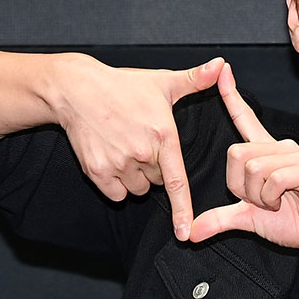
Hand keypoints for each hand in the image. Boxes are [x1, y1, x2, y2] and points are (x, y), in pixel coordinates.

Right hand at [52, 54, 224, 239]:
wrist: (77, 89)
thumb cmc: (124, 85)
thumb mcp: (162, 81)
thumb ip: (196, 80)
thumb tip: (221, 64)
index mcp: (163, 136)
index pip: (176, 182)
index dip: (182, 210)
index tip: (185, 233)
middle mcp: (141, 154)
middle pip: (158, 182)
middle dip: (155, 169)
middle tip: (143, 142)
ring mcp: (116, 164)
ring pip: (137, 189)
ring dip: (136, 177)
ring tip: (126, 147)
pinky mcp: (95, 171)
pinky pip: (116, 193)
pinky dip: (116, 184)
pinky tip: (113, 159)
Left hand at [189, 64, 298, 255]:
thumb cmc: (292, 222)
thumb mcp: (248, 219)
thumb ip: (220, 219)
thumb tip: (191, 233)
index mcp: (266, 153)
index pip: (245, 119)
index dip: (232, 96)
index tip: (222, 70)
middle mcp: (281, 147)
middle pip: (236, 153)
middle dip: (240, 186)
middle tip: (261, 200)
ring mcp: (296, 155)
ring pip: (253, 168)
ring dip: (258, 195)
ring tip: (276, 202)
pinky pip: (274, 178)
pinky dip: (271, 198)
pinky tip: (285, 202)